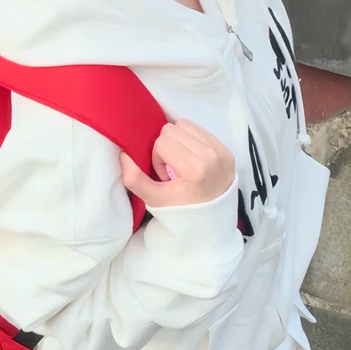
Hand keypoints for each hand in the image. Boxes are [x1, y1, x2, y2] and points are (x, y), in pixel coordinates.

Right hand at [120, 120, 234, 209]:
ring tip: (183, 164)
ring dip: (178, 141)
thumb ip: (134, 179)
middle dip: (167, 147)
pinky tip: (193, 160)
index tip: (166, 177)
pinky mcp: (227, 150)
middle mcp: (211, 156)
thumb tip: (123, 155)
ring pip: (186, 125)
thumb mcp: (155, 200)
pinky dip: (191, 141)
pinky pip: (200, 130)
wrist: (212, 224)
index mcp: (195, 168)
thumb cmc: (182, 212)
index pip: (163, 142)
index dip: (158, 158)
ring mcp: (222, 151)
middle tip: (173, 170)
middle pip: (173, 129)